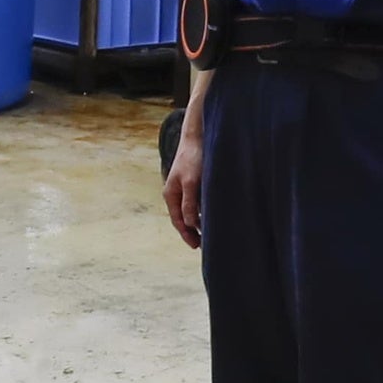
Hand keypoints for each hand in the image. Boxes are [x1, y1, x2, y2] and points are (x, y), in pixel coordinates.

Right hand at [164, 119, 204, 247]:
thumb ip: (189, 203)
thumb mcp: (192, 182)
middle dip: (191, 232)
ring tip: (209, 233)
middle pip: (182, 218)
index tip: (196, 246)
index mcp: (171, 195)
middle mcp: (175, 193)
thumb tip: (189, 223)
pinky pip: (195, 203)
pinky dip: (201, 212)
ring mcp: (183, 188)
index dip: (186, 234)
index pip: (178, 221)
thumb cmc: (193, 158)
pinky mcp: (193, 183)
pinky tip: (211, 215)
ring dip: (197, 222)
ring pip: (190, 211)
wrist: (197, 137)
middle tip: (203, 245)